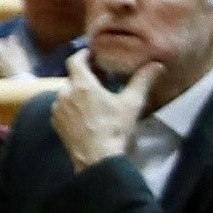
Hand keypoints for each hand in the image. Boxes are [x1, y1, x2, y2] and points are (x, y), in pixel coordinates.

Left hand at [49, 46, 139, 171]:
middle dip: (84, 76)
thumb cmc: (114, 128)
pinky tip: (84, 115)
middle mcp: (65, 92)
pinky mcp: (56, 122)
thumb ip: (142, 81)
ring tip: (92, 99)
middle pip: (72, 77)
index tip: (92, 55)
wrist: (96, 158)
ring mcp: (58, 108)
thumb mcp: (132, 103)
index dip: (83, 54)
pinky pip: (62, 107)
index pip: (75, 60)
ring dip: (77, 91)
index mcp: (82, 84)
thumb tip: (156, 64)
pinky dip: (71, 105)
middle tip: (100, 79)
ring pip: (66, 92)